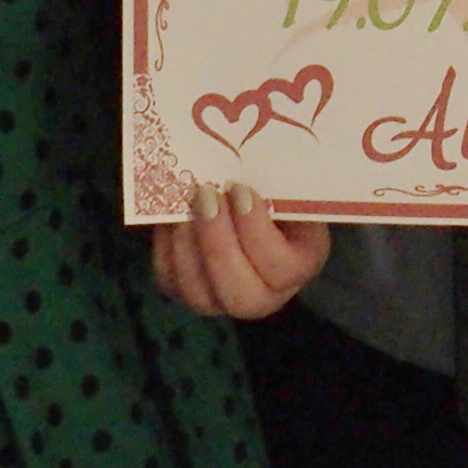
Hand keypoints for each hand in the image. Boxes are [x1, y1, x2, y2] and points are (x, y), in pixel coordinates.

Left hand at [149, 182, 329, 318]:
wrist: (244, 195)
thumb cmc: (275, 184)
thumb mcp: (286, 179)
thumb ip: (278, 179)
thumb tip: (249, 168)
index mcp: (301, 263)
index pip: (283, 269)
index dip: (257, 233)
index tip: (240, 190)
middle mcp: (266, 294)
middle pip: (242, 296)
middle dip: (218, 244)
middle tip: (205, 195)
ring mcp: (224, 298)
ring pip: (200, 294)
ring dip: (187, 246)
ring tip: (184, 203)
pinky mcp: (189, 291)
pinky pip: (171, 281)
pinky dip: (166, 248)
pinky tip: (169, 215)